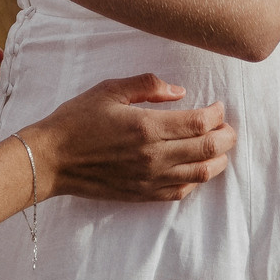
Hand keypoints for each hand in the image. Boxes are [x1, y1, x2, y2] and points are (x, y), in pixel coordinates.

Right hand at [20, 75, 235, 202]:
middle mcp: (153, 155)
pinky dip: (196, 181)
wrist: (51, 159)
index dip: (216, 114)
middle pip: (207, 149)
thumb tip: (179, 91)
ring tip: (219, 149)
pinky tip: (196, 169)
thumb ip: (147, 85)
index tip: (218, 107)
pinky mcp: (142, 194)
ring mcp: (149, 178)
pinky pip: (180, 192)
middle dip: (226, 137)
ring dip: (218, 160)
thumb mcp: (109, 90)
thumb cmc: (76, 120)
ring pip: (200, 173)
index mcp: (146, 126)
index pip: (199, 123)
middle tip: (227, 128)